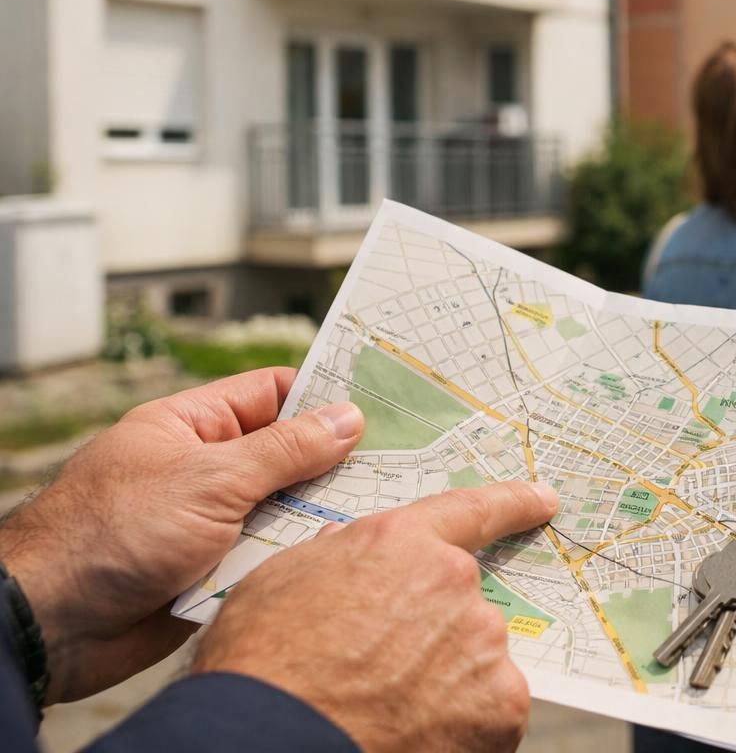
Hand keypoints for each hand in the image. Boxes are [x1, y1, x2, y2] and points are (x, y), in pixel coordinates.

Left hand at [0, 368, 363, 702]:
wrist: (54, 625)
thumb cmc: (111, 534)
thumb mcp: (210, 479)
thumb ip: (285, 450)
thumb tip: (346, 419)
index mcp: (191, 427)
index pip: (271, 395)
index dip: (323, 397)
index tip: (381, 404)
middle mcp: (203, 471)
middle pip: (287, 456)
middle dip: (333, 464)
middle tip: (397, 465)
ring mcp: (209, 524)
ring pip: (285, 511)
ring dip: (317, 517)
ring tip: (377, 513)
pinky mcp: (215, 573)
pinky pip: (271, 558)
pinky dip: (296, 560)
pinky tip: (338, 558)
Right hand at [193, 479, 558, 752]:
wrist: (273, 740)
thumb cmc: (262, 667)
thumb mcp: (282, 581)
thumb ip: (338, 558)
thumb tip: (353, 552)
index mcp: (402, 544)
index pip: (471, 511)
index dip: (512, 504)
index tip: (543, 501)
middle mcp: (454, 583)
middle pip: (461, 604)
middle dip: (431, 632)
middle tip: (382, 668)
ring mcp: (482, 644)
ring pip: (473, 661)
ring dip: (444, 682)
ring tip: (387, 709)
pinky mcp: (501, 704)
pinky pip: (488, 710)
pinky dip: (460, 726)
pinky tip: (414, 735)